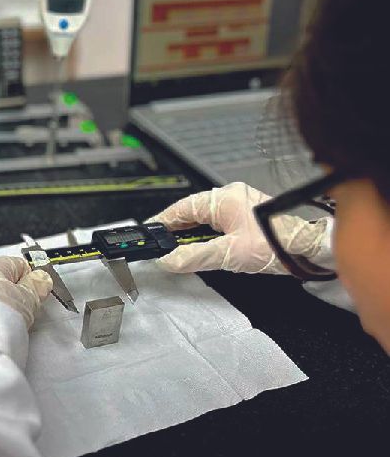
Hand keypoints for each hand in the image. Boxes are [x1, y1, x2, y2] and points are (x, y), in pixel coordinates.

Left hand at [0, 257, 53, 327]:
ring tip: (8, 322)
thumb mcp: (27, 298)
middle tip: (24, 310)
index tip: (38, 292)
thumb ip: (37, 286)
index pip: (17, 264)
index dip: (31, 278)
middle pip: (1, 281)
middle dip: (14, 294)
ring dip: (1, 307)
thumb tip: (42, 278)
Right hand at [147, 182, 328, 274]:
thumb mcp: (228, 254)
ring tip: (177, 249)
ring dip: (191, 233)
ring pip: (204, 218)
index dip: (162, 222)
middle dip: (175, 230)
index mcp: (222, 198)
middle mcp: (230, 196)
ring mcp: (239, 204)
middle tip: (159, 245)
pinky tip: (201, 246)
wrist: (309, 248)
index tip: (148, 233)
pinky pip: (217, 222)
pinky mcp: (247, 215)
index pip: (181, 208)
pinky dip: (205, 234)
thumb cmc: (277, 244)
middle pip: (191, 212)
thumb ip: (193, 257)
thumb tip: (168, 260)